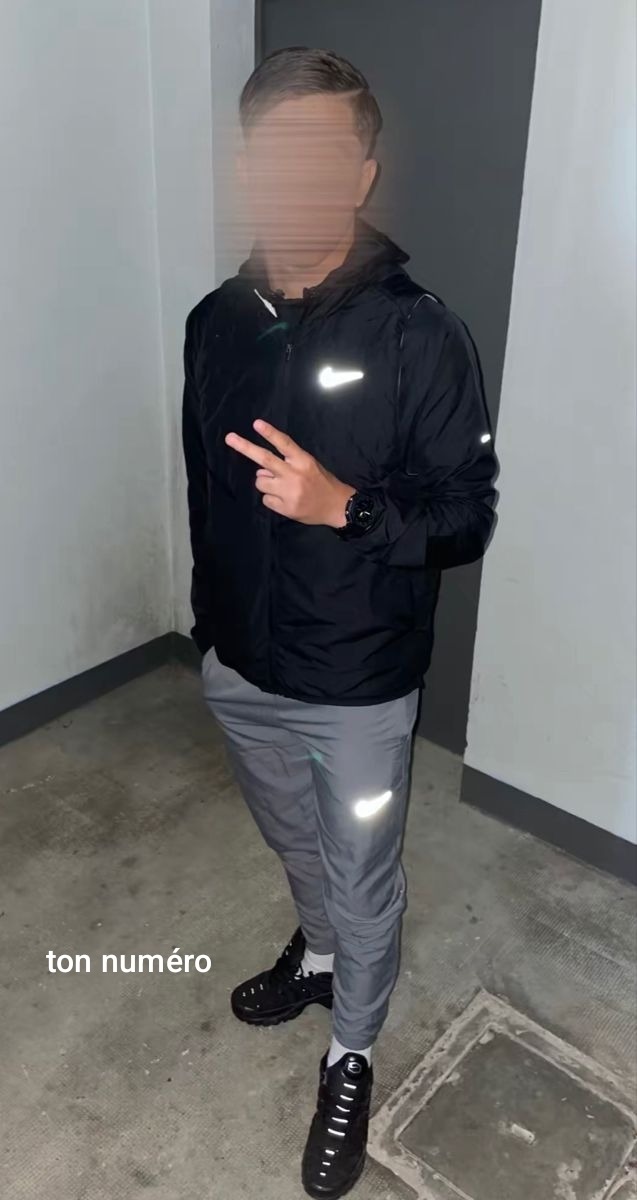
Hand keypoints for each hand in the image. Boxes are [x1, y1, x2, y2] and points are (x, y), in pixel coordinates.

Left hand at [225, 419, 355, 526]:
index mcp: (304, 461)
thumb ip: (286, 463)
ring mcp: (289, 492)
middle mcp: (295, 475)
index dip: (270, 433)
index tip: (256, 424)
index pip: (285, 444)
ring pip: (261, 481)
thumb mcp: (309, 465)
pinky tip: (285, 500)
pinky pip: (266, 499)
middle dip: (245, 447)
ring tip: (282, 487)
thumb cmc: (322, 482)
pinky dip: (271, 498)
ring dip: (265, 482)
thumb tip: (261, 468)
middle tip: (229, 438)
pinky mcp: (285, 508)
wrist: (337, 507)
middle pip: (265, 459)